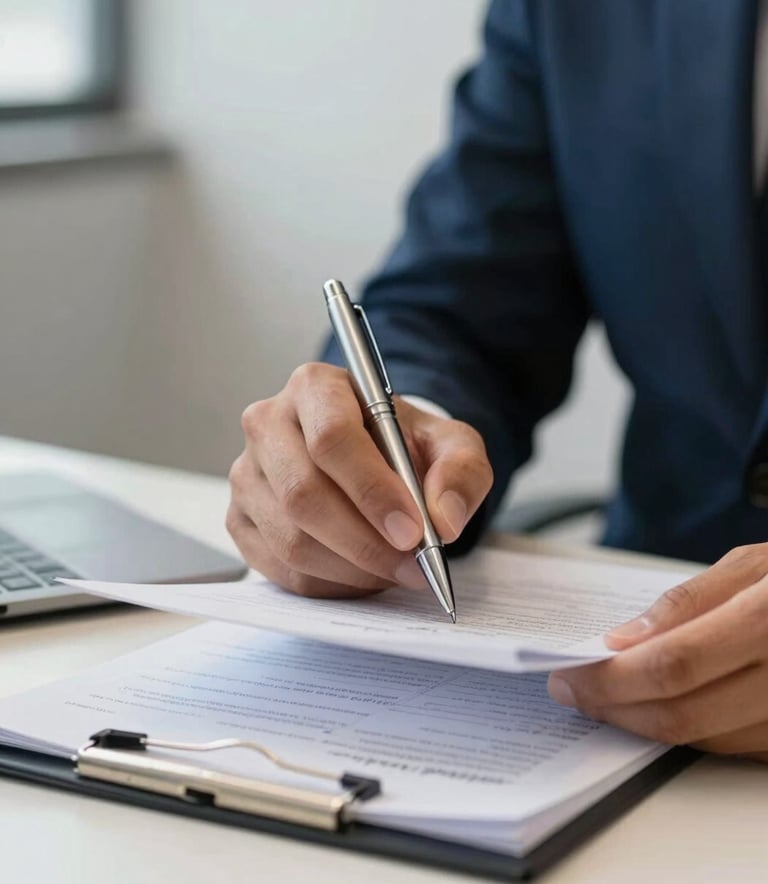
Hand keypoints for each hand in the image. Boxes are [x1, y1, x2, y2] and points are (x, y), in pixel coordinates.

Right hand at [227, 362, 492, 597]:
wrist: (374, 458)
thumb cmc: (405, 446)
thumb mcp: (451, 444)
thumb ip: (461, 472)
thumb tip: (445, 519)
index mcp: (315, 387)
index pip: (331, 439)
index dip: (371, 491)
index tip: (412, 531)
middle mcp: (268, 423)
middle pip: (302, 494)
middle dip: (364, 542)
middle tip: (413, 565)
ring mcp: (246, 474)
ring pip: (290, 539)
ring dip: (351, 569)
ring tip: (395, 570)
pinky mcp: (240, 519)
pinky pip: (279, 568)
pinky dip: (329, 584)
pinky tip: (362, 575)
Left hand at [547, 544, 767, 761]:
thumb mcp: (752, 564)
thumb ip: (688, 602)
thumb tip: (626, 639)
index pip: (675, 665)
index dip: (614, 676)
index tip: (570, 673)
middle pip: (683, 713)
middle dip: (614, 707)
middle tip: (574, 690)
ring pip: (704, 739)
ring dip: (642, 723)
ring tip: (606, 697)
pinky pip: (732, 746)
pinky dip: (685, 729)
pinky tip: (654, 706)